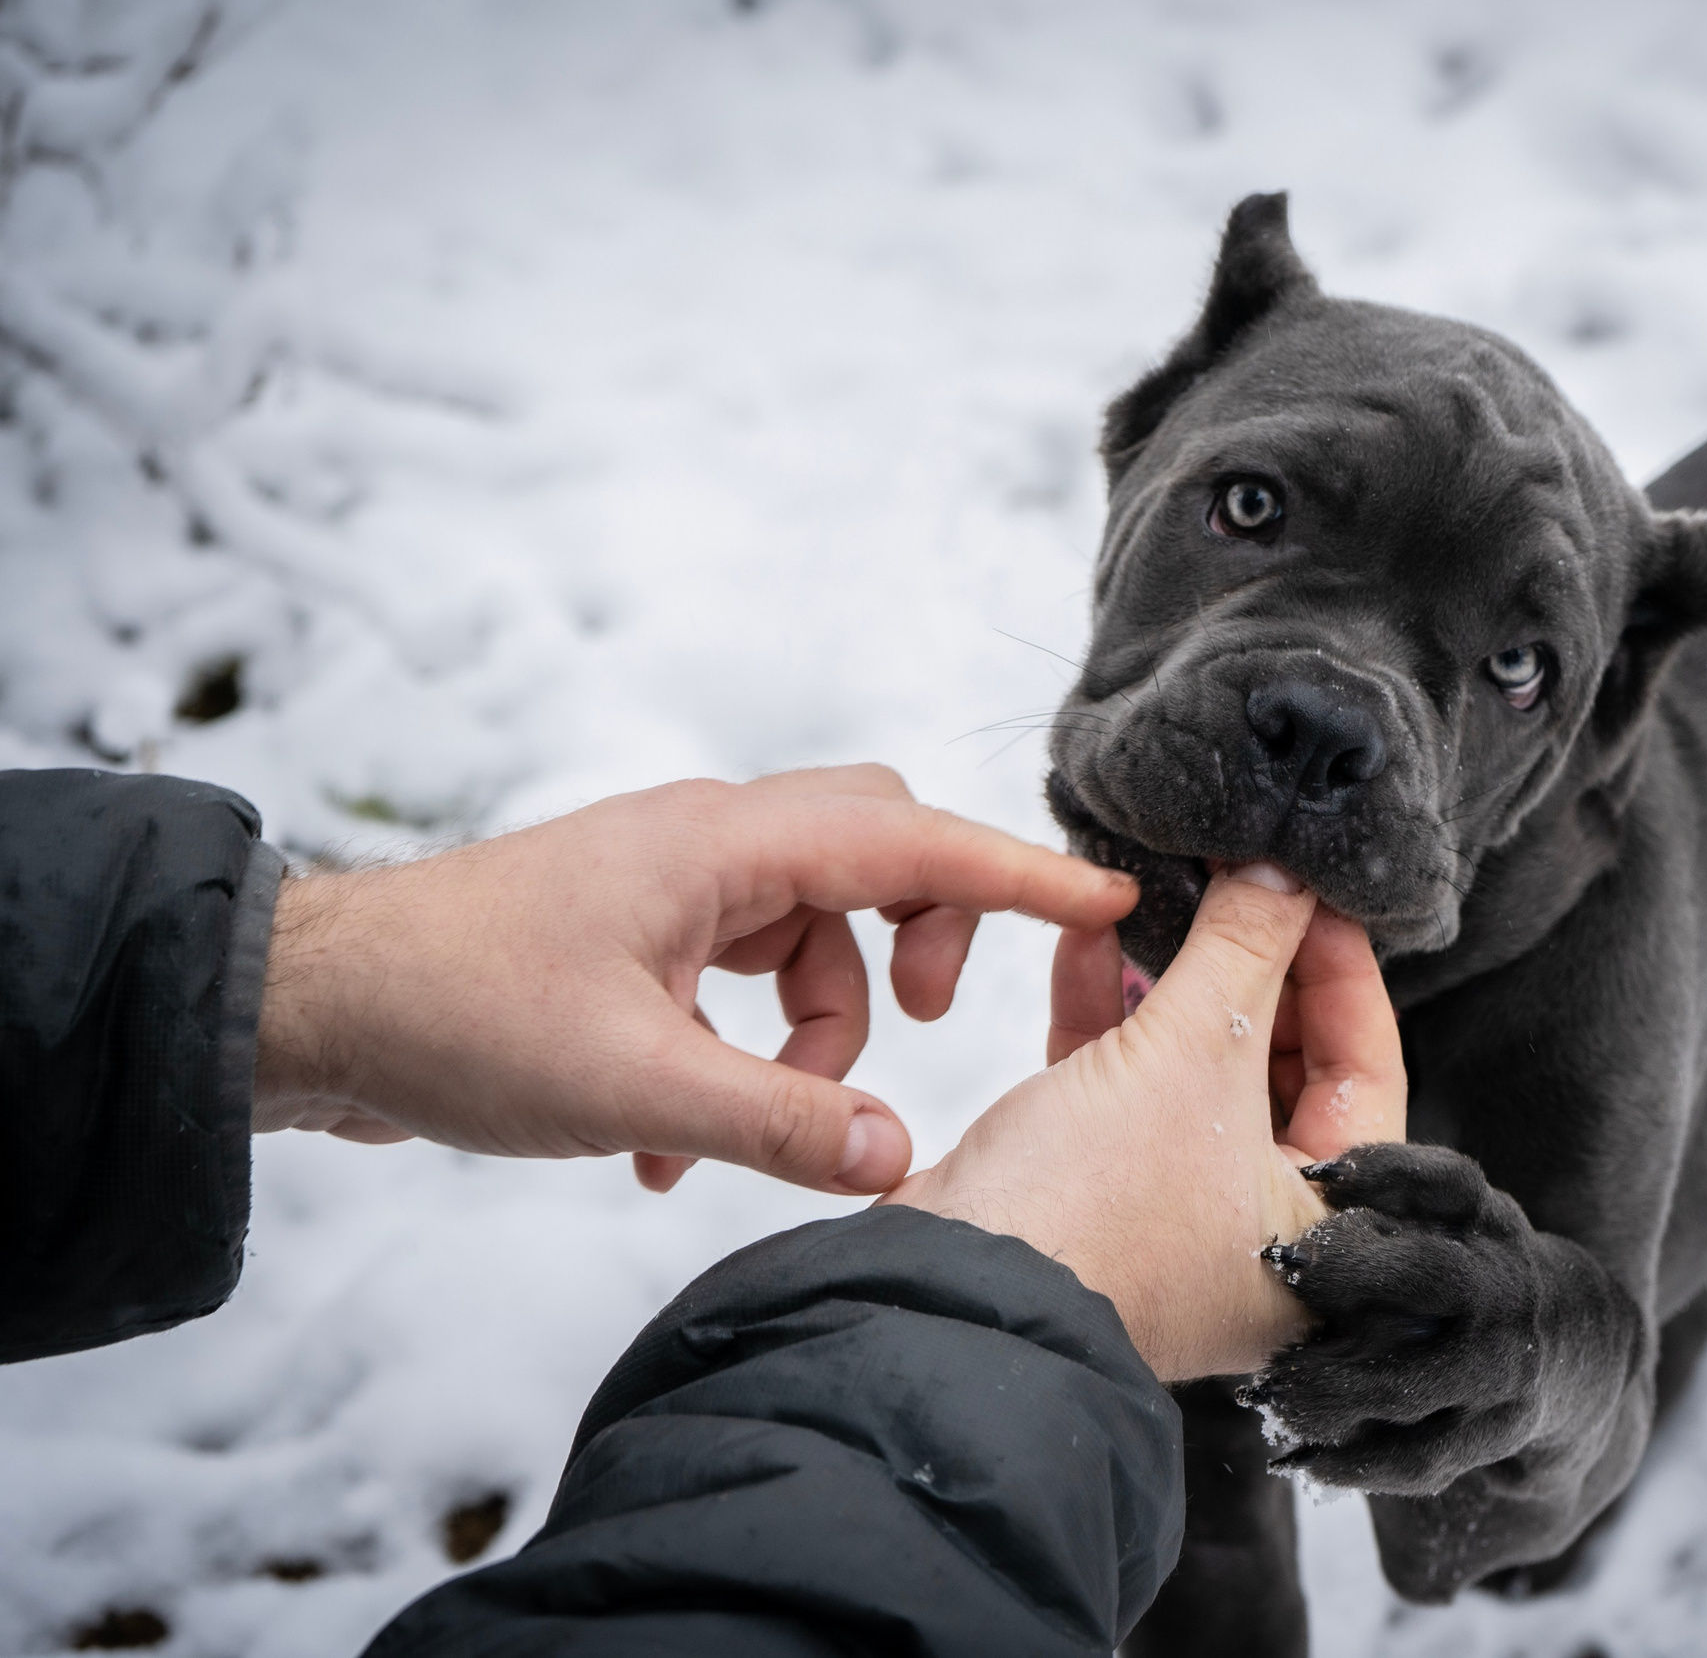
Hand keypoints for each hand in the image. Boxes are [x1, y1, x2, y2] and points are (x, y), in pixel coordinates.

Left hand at [253, 765, 1135, 1194]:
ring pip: (811, 929)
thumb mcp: (632, 1084)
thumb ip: (779, 1119)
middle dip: (917, 939)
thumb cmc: (455, 1013)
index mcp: (722, 843)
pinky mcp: (641, 936)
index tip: (1109, 896)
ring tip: (758, 1124)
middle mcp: (710, 843)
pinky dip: (744, 1054)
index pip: (910, 837)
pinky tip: (675, 1151)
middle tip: (917, 1022)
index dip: (1018, 871)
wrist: (312, 1010)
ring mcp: (675, 885)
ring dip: (815, 1030)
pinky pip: (743, 976)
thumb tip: (897, 1153)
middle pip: (876, 852)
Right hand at [886, 863, 1406, 1381]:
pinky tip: (1090, 937)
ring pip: (1201, 1068)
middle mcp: (1264, 1232)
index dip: (1339, 966)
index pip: (1367, 1068)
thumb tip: (1283, 872)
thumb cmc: (1091, 1209)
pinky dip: (1111, 1013)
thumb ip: (1244, 950)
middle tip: (1239, 881)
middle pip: (1286, 1065)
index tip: (1310, 887)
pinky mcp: (1099, 1194)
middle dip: (1253, 964)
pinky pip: (1127, 1085)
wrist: (946, 1292)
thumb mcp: (1188, 1056)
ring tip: (1165, 892)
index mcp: (1328, 1229)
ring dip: (1177, 978)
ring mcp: (1180, 1216)